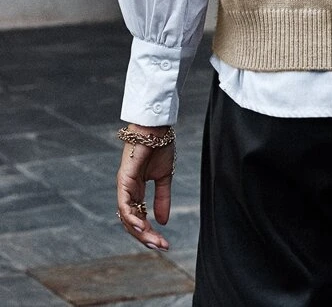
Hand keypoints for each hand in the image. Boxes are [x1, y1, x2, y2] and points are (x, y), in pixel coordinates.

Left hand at [116, 124, 174, 249]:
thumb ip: (162, 198)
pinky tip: (142, 227)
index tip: (164, 244)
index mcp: (137, 190)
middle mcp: (127, 191)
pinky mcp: (123, 181)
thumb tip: (163, 221)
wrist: (156, 128)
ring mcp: (124, 187)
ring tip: (154, 242)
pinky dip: (131, 217)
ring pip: (128, 217)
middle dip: (147, 236)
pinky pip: (125, 204)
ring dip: (141, 231)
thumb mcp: (165, 177)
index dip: (150, 232)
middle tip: (162, 247)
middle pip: (132, 222)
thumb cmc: (160, 146)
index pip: (140, 218)